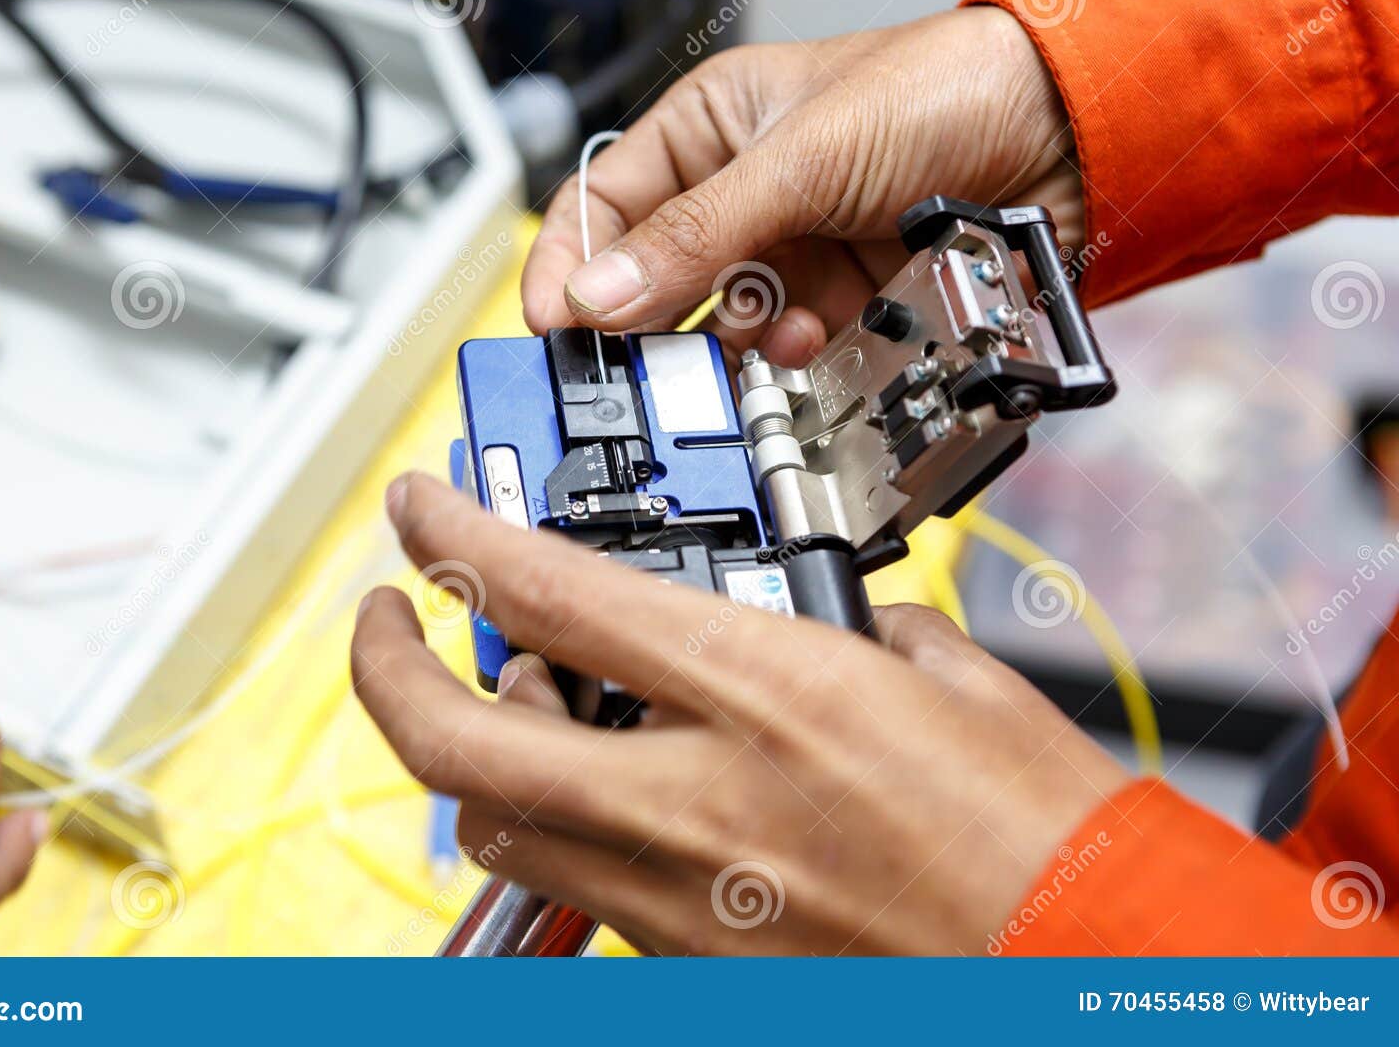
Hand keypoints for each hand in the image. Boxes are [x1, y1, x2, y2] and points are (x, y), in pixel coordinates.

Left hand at [353, 474, 1128, 954]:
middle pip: (459, 740)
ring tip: (513, 699)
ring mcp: (683, 895)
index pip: (550, 596)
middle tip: (390, 620)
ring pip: (499, 823)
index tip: (422, 506)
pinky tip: (610, 784)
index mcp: (770, 695)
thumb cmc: (1044, 835)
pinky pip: (578, 880)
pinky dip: (562, 820)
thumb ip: (851, 626)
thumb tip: (808, 610)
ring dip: (476, 750)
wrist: (1087, 969)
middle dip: (389, 667)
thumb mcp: (952, 679)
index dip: (454, 533)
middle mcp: (701, 800)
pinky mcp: (691, 960)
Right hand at [523, 6, 1076, 364]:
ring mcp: (795, 251)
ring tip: (761, 338)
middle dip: (658, 322)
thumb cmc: (944, 89)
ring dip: (737, 344)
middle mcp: (744, 193)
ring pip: (726, 325)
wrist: (1072, 135)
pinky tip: (810, 342)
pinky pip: (790, 348)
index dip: (572, 266)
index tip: (553, 327)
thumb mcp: (802, 156)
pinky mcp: (843, 299)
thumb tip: (601, 294)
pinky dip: (793, 357)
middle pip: (661, 280)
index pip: (605, 205)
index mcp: (711, 130)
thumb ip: (697, 232)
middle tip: (649, 364)